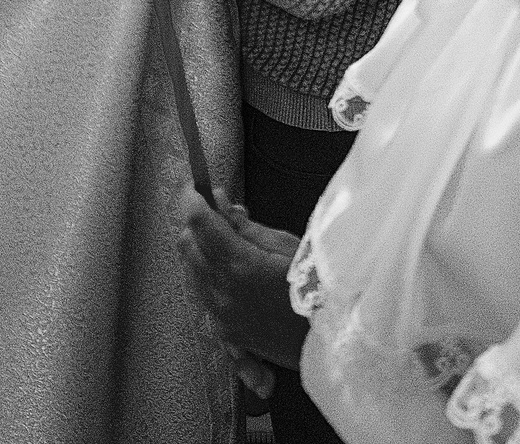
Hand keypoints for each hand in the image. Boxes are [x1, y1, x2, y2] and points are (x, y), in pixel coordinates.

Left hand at [176, 189, 308, 368]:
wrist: (333, 334)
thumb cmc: (317, 284)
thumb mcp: (285, 245)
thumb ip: (245, 226)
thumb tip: (219, 202)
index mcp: (239, 266)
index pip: (198, 221)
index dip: (193, 196)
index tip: (195, 185)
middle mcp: (222, 292)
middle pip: (186, 245)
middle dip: (197, 225)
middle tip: (221, 216)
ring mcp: (222, 316)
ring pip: (192, 272)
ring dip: (203, 253)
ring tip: (233, 247)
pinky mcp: (227, 333)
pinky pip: (205, 298)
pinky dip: (211, 280)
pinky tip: (232, 276)